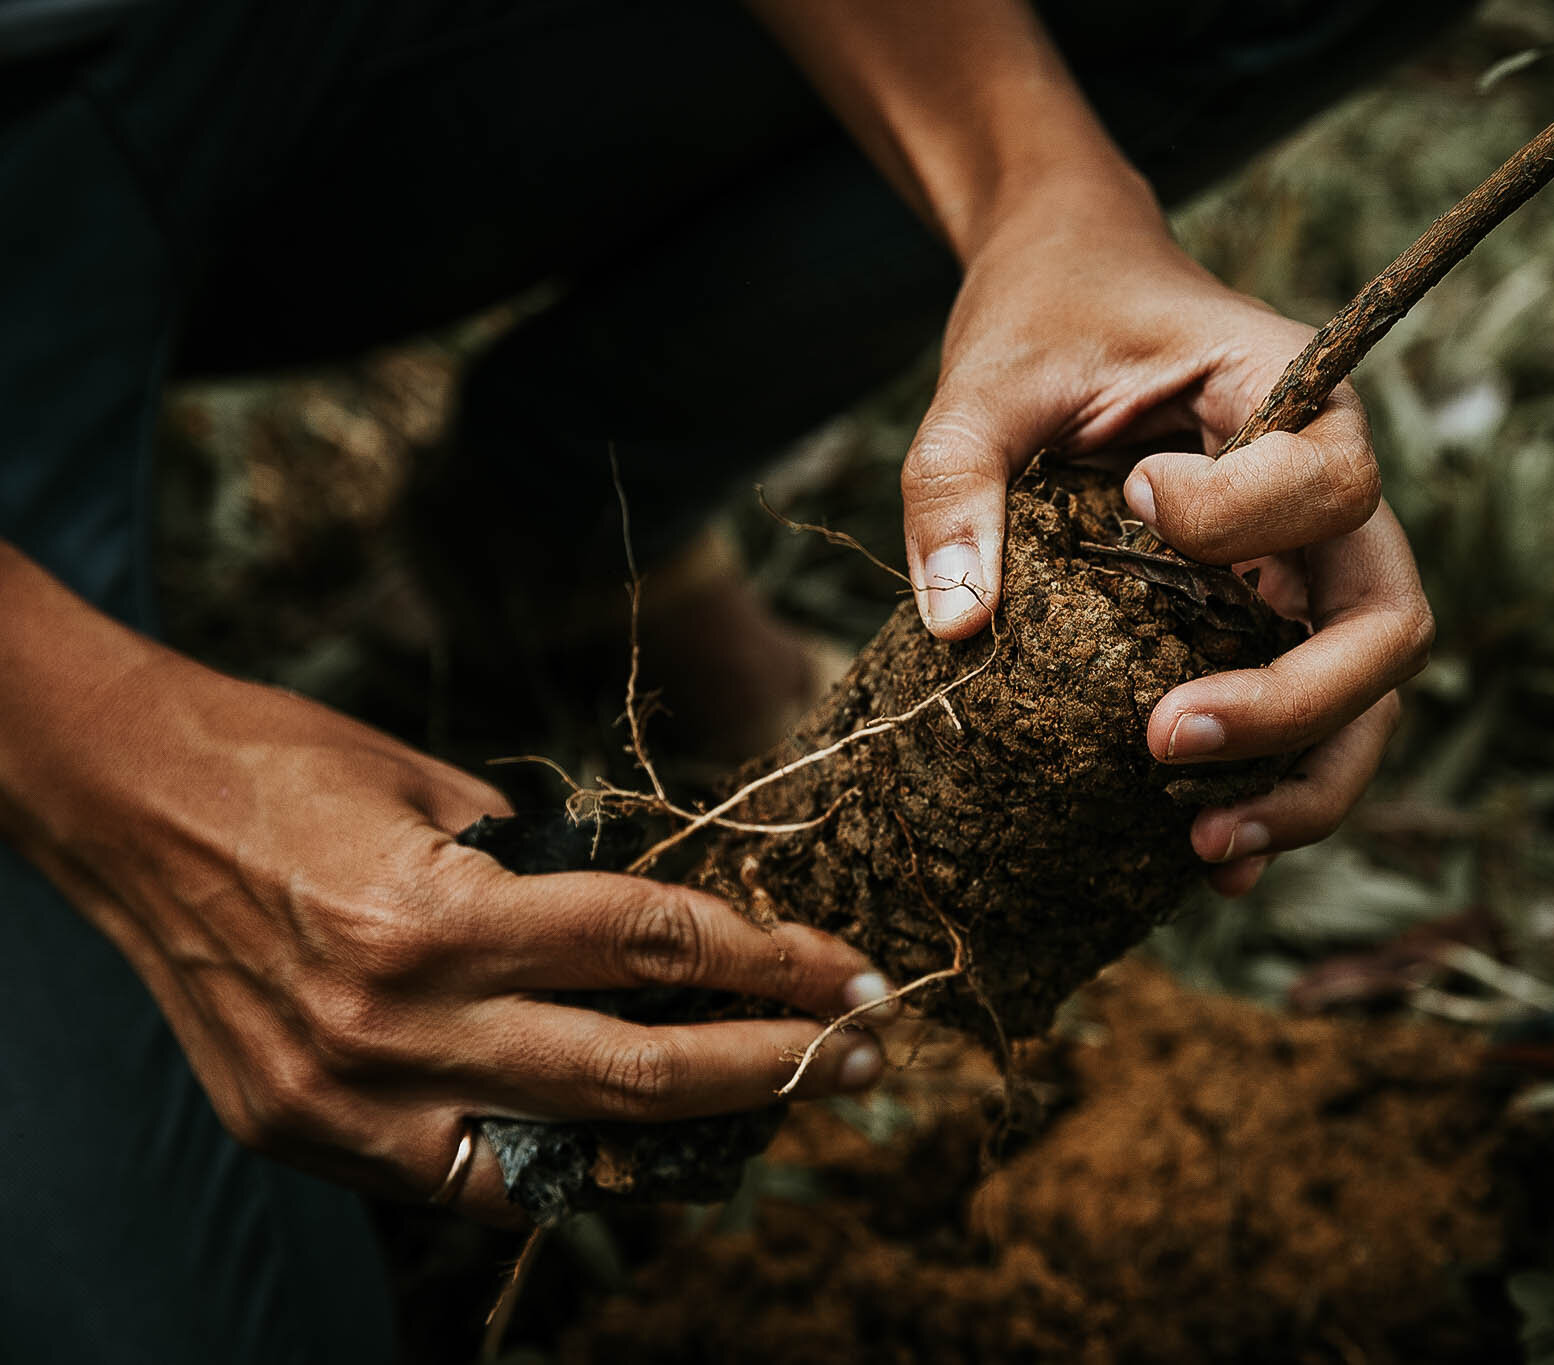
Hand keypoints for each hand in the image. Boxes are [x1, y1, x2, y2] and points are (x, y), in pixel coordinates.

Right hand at [0, 557, 888, 1224]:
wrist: (115, 801)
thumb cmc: (285, 760)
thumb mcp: (438, 789)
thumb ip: (549, 870)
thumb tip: (659, 927)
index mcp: (438, 916)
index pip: (655, 946)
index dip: (774, 960)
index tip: (854, 969)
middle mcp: (396, 1027)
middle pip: (635, 1071)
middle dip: (773, 1065)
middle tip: (865, 1051)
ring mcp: (346, 1101)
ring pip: (560, 1153)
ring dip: (685, 1133)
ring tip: (772, 1102)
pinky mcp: (306, 1135)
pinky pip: (464, 1179)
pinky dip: (555, 1162)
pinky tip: (627, 1138)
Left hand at [899, 192, 1432, 893]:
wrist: (1074, 285)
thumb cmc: (1048, 315)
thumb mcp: (986, 379)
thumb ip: (959, 479)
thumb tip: (956, 627)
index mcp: (1296, 394)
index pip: (1325, 484)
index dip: (1238, 519)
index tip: (1134, 501)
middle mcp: (1331, 485)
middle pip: (1384, 622)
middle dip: (1294, 705)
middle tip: (1165, 743)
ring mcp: (1312, 560)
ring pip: (1367, 692)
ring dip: (1304, 779)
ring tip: (1206, 849)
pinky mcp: (1272, 610)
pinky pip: (1312, 711)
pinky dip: (1280, 785)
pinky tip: (1208, 854)